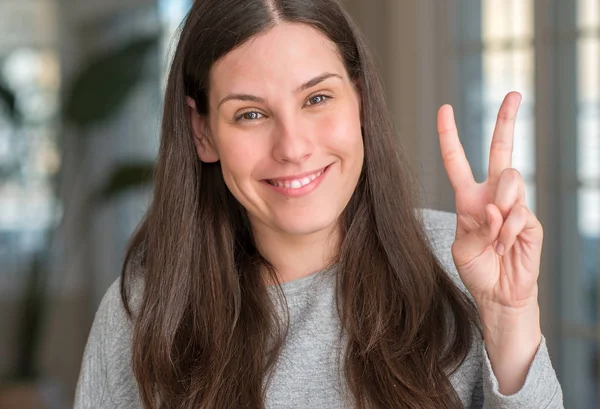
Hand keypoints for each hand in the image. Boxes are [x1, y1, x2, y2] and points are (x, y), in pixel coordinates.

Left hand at [437, 92, 541, 393]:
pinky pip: (519, 212)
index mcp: (469, 199)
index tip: (445, 109)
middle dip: (506, 121)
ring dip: (500, 205)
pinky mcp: (531, 221)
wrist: (498, 295)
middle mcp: (492, 196)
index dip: (450, 136)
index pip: (458, 161)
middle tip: (514, 94)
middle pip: (501, 150)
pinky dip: (508, 229)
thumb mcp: (464, 247)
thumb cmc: (477, 270)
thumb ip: (476, 226)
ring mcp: (515, 206)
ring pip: (511, 180)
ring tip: (495, 236)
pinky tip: (505, 245)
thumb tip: (497, 208)